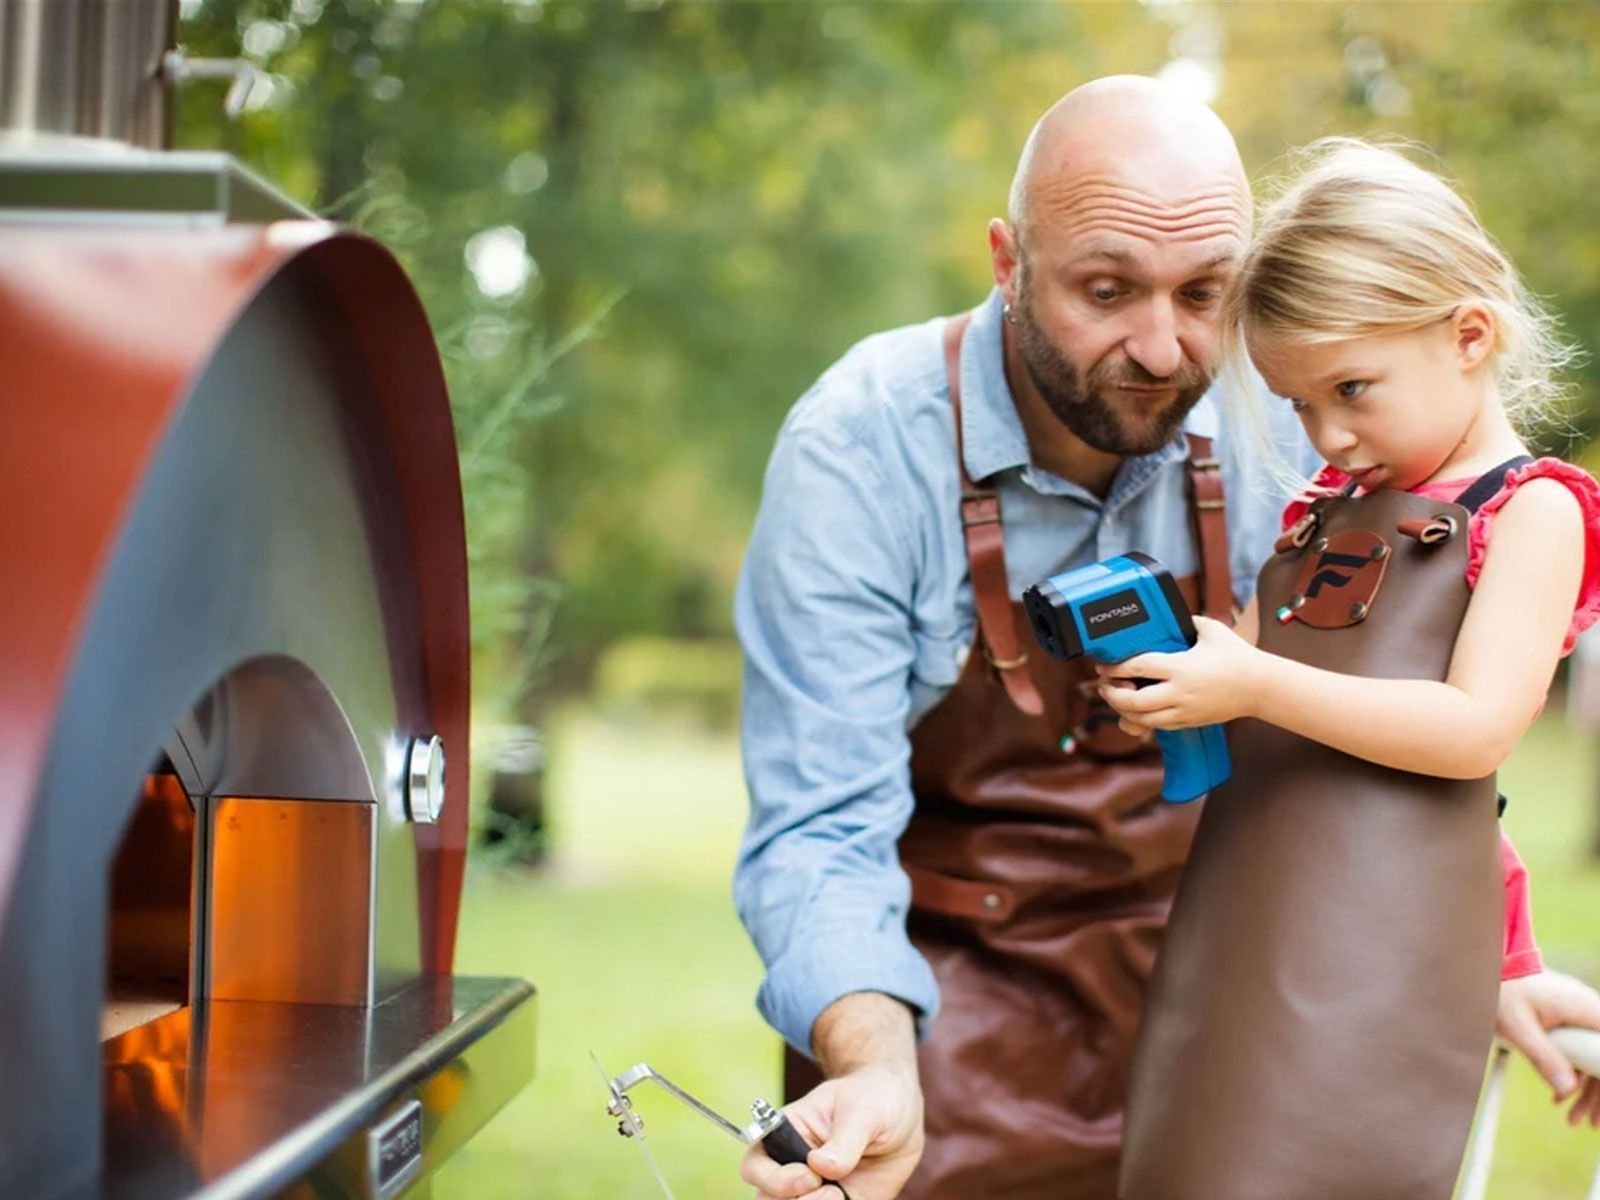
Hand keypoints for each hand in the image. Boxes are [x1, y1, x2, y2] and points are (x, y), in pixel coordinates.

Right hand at [739, 1065, 924, 1198]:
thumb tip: (821, 1166)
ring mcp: (815, 1192)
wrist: (901, 1113)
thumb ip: (844, 1139)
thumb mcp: (862, 1110)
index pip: (755, 1168)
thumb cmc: (872, 1098)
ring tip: (844, 1196)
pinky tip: (857, 1197)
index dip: (776, 1180)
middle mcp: (793, 1169)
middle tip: (834, 1195)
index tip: (810, 1176)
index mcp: (785, 1136)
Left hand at [1095, 616, 1265, 732]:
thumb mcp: (1211, 630)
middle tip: (1104, 685)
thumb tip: (1170, 616)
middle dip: (1113, 695)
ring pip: (1143, 719)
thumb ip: (1187, 621)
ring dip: (1123, 711)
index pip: (1139, 667)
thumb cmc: (1237, 656)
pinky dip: (1141, 720)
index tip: (1104, 665)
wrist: (1261, 687)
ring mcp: (1184, 710)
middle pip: (1134, 702)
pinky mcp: (1189, 721)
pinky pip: (1157, 726)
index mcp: (1181, 667)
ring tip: (1117, 698)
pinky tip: (1136, 710)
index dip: (1116, 668)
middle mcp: (1179, 692)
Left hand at [1497, 969, 1599, 1124]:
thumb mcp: (1518, 1028)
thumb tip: (1568, 1088)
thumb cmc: (1501, 990)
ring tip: (1571, 1118)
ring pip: (1594, 1058)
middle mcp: (1590, 1012)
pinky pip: (1580, 1050)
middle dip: (1598, 1096)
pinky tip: (1559, 1096)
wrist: (1488, 965)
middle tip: (1586, 1124)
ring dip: (1586, 1090)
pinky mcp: (1569, 1018)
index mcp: (1586, 1010)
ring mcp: (1581, 1015)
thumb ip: (1543, 1057)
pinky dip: (1573, 1073)